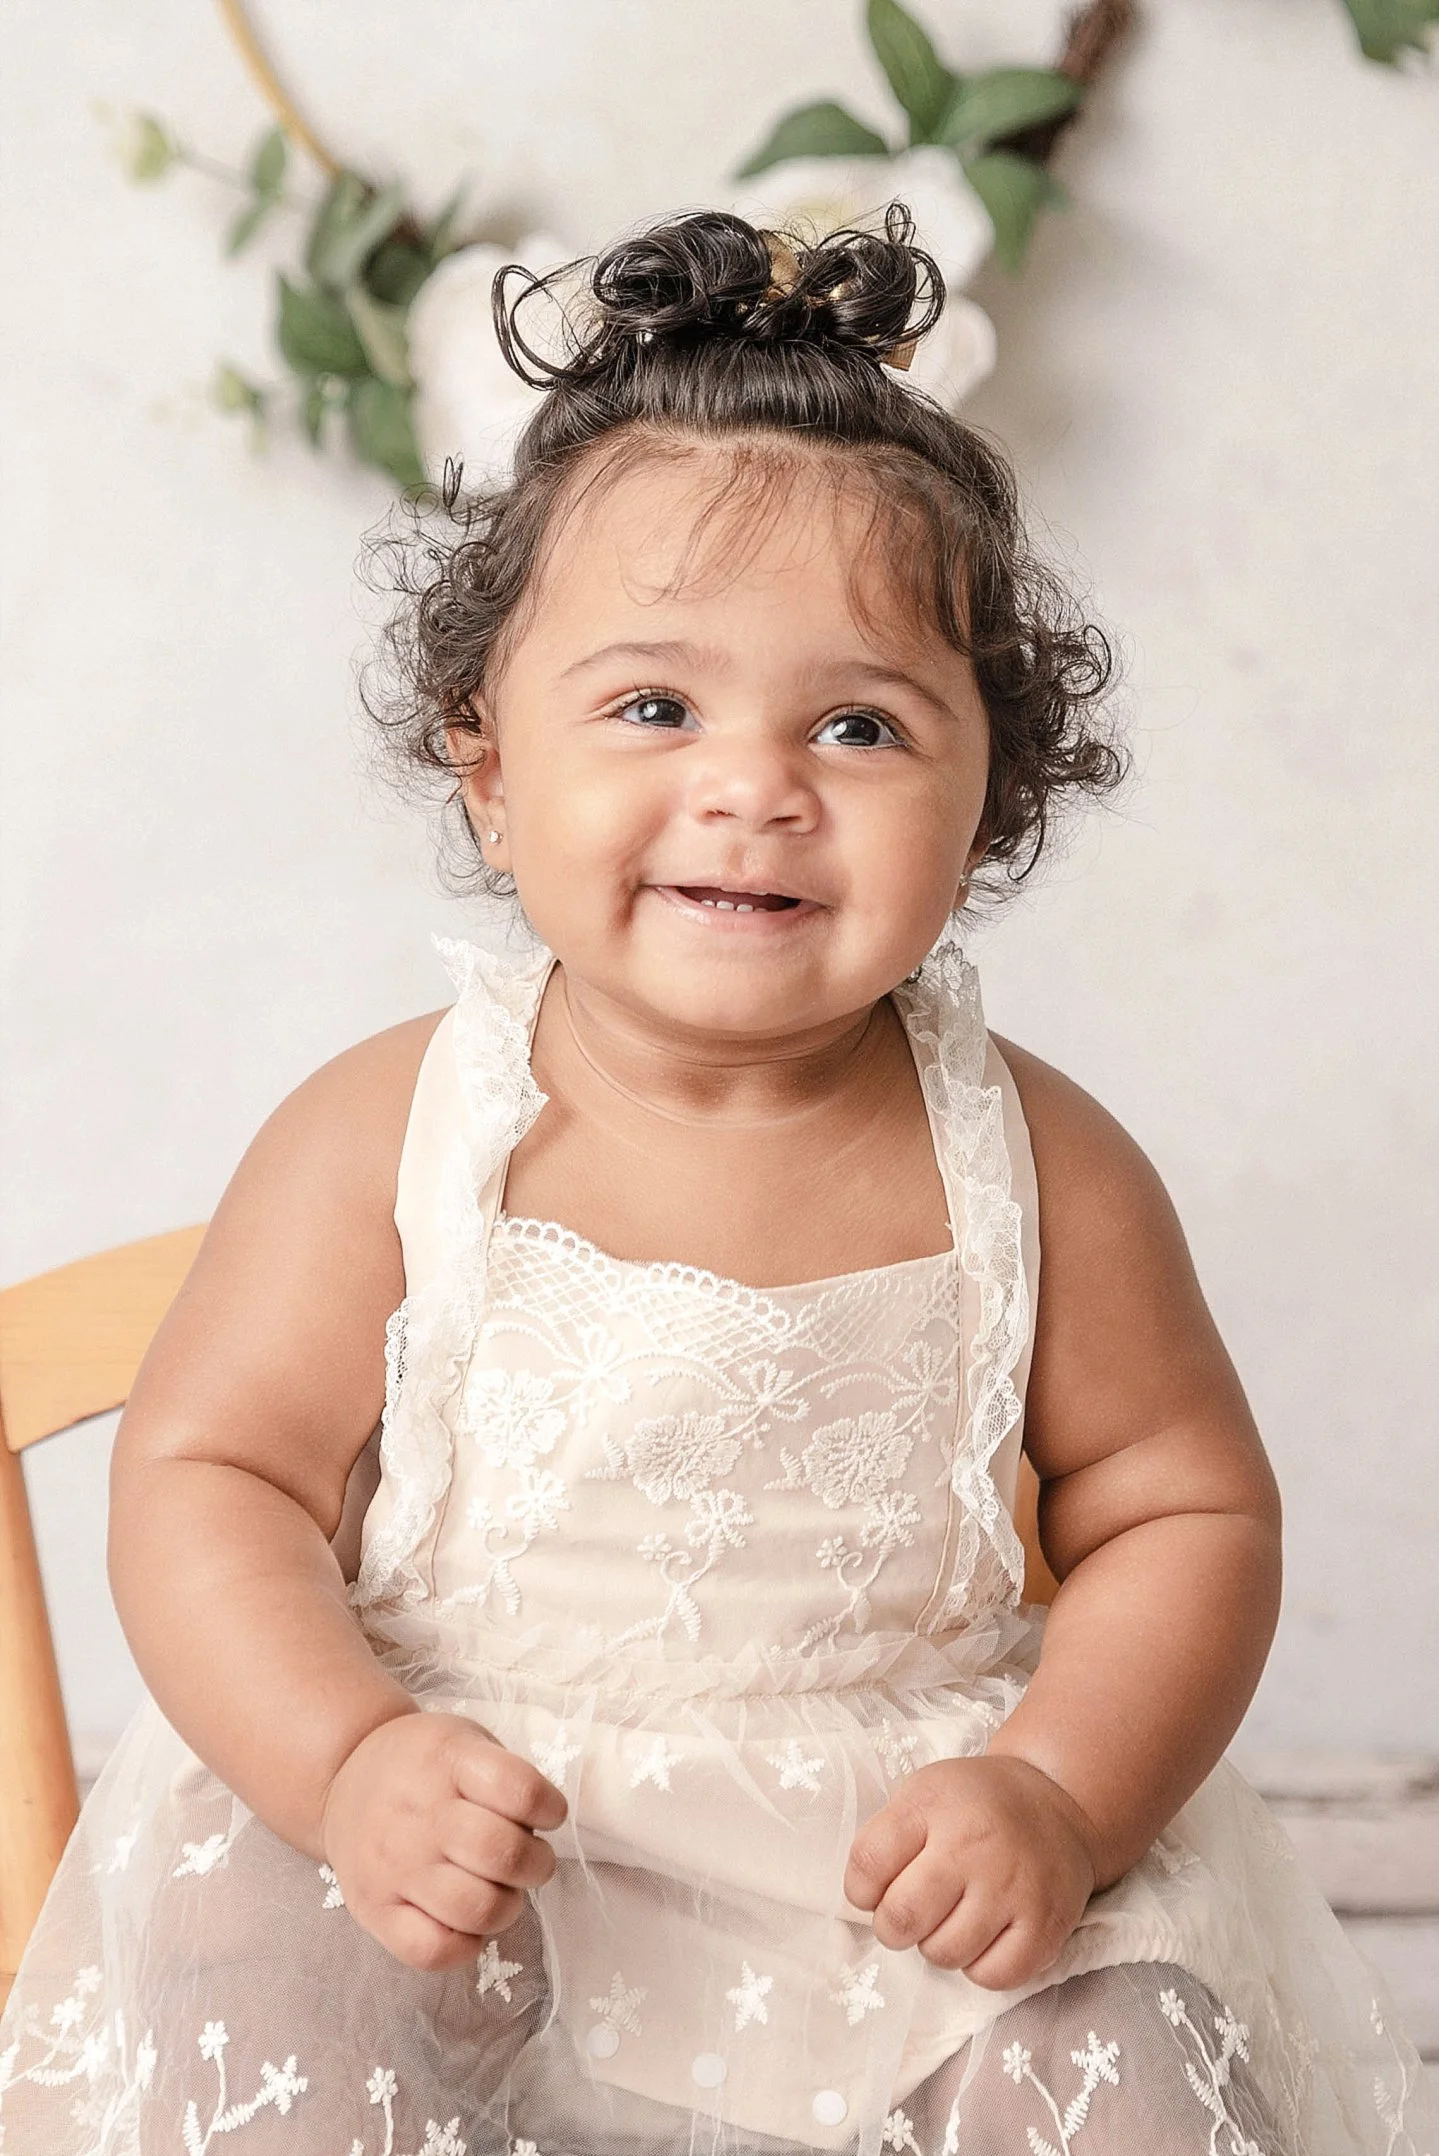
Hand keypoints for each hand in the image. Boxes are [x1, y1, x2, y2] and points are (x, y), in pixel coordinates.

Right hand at [320, 1710, 566, 1970]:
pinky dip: (466, 1946)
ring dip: (508, 1906)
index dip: (550, 1808)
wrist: (342, 1779)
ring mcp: (394, 1868)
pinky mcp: (373, 1911)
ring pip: (476, 1909)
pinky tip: (468, 1923)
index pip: (520, 1791)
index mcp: (449, 1762)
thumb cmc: (421, 1763)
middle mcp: (420, 1816)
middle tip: (530, 1861)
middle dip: (537, 1864)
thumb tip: (540, 1833)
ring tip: (501, 1892)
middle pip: (503, 1854)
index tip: (549, 1813)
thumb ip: (504, 1777)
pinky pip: (432, 1951)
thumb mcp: (464, 1741)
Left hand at [843, 1754, 1097, 1989]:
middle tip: (910, 1914)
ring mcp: (1013, 1887)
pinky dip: (979, 1966)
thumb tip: (865, 1902)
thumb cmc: (974, 1805)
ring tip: (952, 1917)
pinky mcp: (1046, 1926)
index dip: (860, 1890)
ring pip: (944, 1954)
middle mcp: (973, 1845)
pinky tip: (984, 1936)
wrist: (1055, 1803)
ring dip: (937, 1945)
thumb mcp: (923, 1794)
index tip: (874, 1890)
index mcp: (933, 1805)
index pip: (868, 1864)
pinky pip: (991, 1976)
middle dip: (893, 1927)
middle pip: (902, 1917)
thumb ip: (887, 1839)